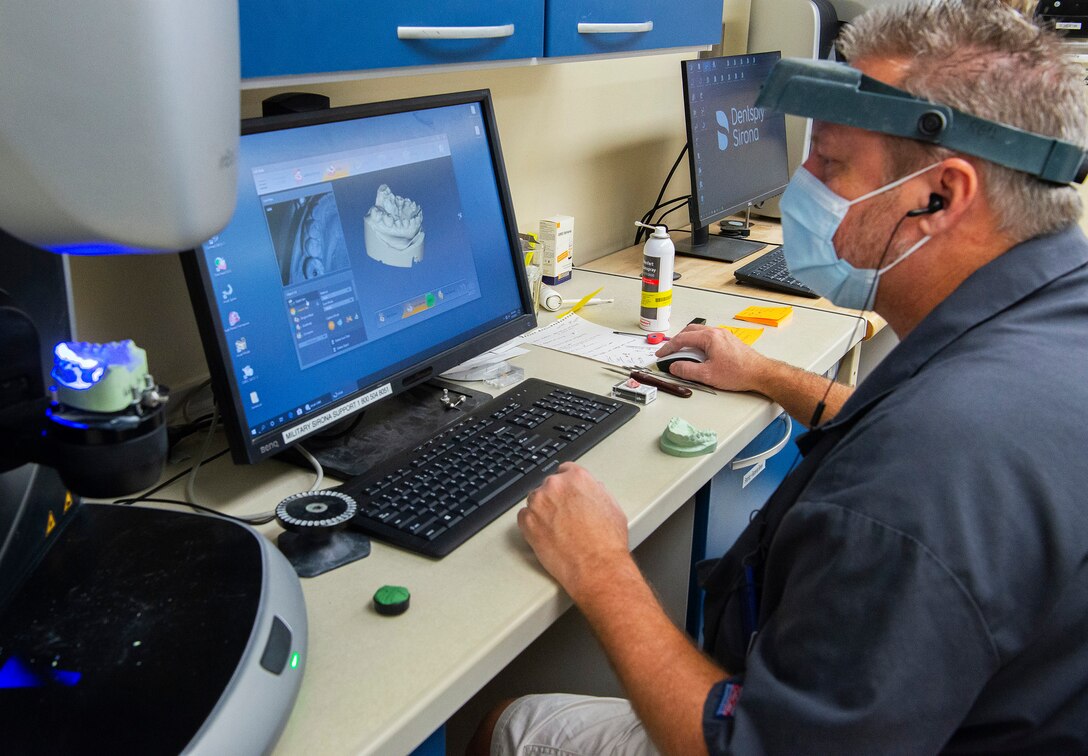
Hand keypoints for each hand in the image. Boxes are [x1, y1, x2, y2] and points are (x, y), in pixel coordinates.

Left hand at [518, 462, 631, 599]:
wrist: (596, 566)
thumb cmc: (607, 541)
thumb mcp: (612, 506)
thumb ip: (596, 492)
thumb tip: (591, 490)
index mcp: (577, 477)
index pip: (565, 470)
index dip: (568, 484)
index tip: (566, 493)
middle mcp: (555, 485)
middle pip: (549, 486)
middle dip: (555, 499)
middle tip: (564, 517)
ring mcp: (539, 503)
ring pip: (535, 500)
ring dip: (542, 511)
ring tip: (557, 529)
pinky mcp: (527, 521)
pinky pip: (524, 517)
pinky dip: (532, 524)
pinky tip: (546, 535)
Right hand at [654, 324, 767, 391]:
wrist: (760, 373)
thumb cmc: (739, 372)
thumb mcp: (707, 375)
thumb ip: (687, 370)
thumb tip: (674, 367)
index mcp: (710, 337)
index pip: (682, 339)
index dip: (669, 347)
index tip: (662, 354)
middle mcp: (717, 332)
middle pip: (690, 331)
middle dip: (677, 341)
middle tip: (669, 351)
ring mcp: (724, 335)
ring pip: (700, 333)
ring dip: (688, 341)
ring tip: (682, 353)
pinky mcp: (729, 341)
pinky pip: (709, 337)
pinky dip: (699, 343)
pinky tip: (699, 354)